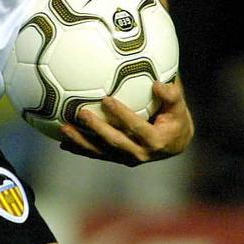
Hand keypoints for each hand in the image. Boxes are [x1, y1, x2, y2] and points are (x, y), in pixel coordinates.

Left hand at [56, 79, 194, 166]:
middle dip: (97, 129)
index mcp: (156, 140)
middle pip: (115, 141)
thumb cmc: (175, 117)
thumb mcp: (179, 106)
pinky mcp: (118, 159)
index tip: (107, 100)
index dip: (122, 115)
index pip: (137, 127)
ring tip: (64, 129)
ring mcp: (127, 158)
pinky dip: (80, 148)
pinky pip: (97, 154)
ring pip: (101, 151)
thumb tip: (158, 83)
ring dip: (82, 141)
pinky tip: (63, 140)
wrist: (174, 143)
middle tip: (81, 112)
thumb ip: (172, 95)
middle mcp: (140, 153)